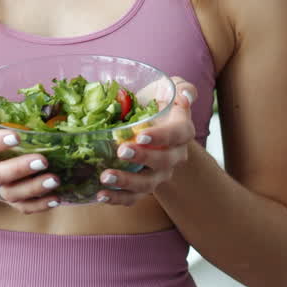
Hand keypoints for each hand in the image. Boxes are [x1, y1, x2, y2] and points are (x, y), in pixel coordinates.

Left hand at [94, 76, 197, 205]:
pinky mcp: (143, 186)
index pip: (177, 135)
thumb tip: (185, 96)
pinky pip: (133, 197)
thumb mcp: (171, 88)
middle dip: (142, 158)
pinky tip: (100, 195)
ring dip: (127, 182)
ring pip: (147, 184)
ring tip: (105, 177)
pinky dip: (117, 198)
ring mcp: (159, 173)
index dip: (160, 137)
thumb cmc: (159, 102)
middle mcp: (174, 155)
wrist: (152, 125)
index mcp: (182, 131)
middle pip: (163, 162)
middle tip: (121, 151)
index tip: (140, 135)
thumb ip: (182, 88)